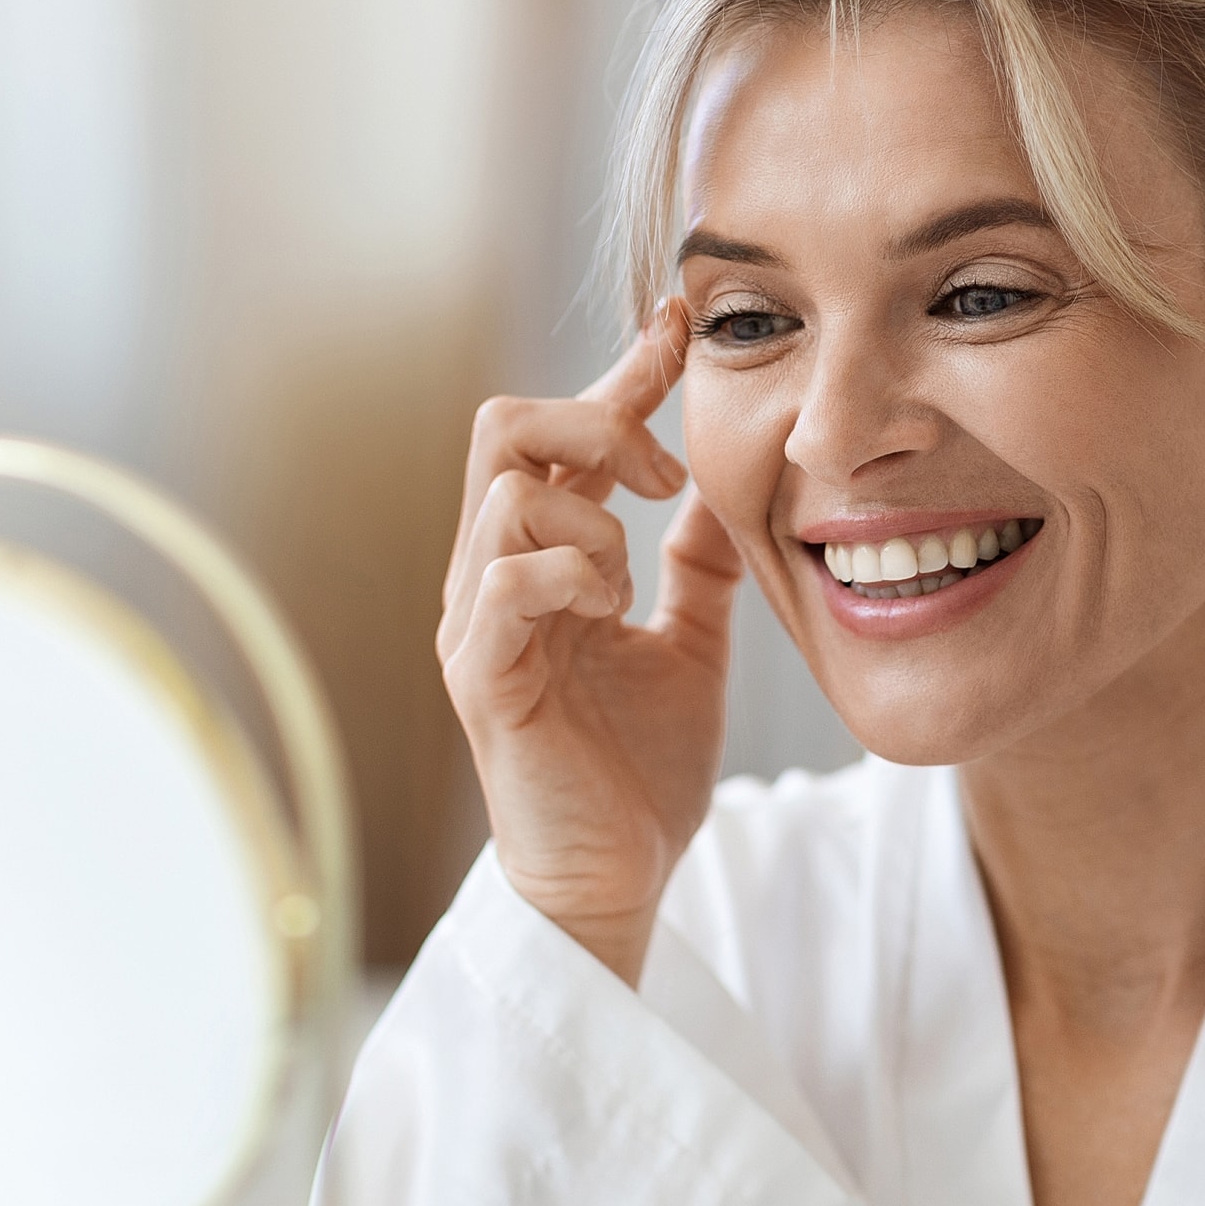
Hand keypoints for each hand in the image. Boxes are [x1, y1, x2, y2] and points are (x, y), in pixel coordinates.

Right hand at [436, 301, 742, 985]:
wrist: (619, 881)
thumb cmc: (642, 771)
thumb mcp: (691, 643)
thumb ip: (698, 566)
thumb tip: (725, 484)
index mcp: (544, 560)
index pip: (566, 432)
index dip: (623, 372)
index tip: (684, 324)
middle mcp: (494, 576)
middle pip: (502, 426)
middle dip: (593, 418)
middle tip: (661, 472)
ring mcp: (479, 624)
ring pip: (505, 492)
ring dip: (590, 517)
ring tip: (632, 582)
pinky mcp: (481, 677)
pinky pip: (504, 580)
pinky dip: (571, 574)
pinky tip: (612, 612)